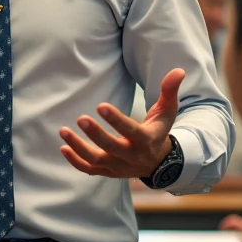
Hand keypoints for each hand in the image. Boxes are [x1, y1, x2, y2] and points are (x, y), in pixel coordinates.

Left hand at [59, 68, 185, 179]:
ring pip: (96, 160)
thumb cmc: (159, 131)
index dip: (116, 120)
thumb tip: (179, 70)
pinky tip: (63, 147)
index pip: (130, 130)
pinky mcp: (108, 172)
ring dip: (78, 147)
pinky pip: (89, 170)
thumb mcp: (167, 112)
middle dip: (95, 134)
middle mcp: (131, 156)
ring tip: (63, 131)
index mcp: (146, 140)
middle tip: (80, 118)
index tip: (101, 106)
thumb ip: (169, 91)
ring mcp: (118, 167)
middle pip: (111, 147)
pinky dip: (75, 161)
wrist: (159, 162)